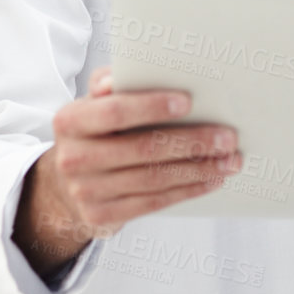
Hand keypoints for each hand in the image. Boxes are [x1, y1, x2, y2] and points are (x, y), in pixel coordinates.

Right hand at [14, 67, 239, 274]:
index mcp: (70, 121)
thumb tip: (120, 77)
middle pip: (143, 148)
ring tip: (229, 160)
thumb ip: (108, 84)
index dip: (151, 106)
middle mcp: (73, 158)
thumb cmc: (92, 133)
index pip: (115, 111)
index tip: (188, 101)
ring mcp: (86, 192)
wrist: (64, 186)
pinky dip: (187, 190)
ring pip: (154, 179)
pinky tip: (211, 180)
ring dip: (198, 169)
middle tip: (227, 136)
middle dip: (191, 141)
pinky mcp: (101, 217)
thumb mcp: (92, 105)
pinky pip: (153, 202)